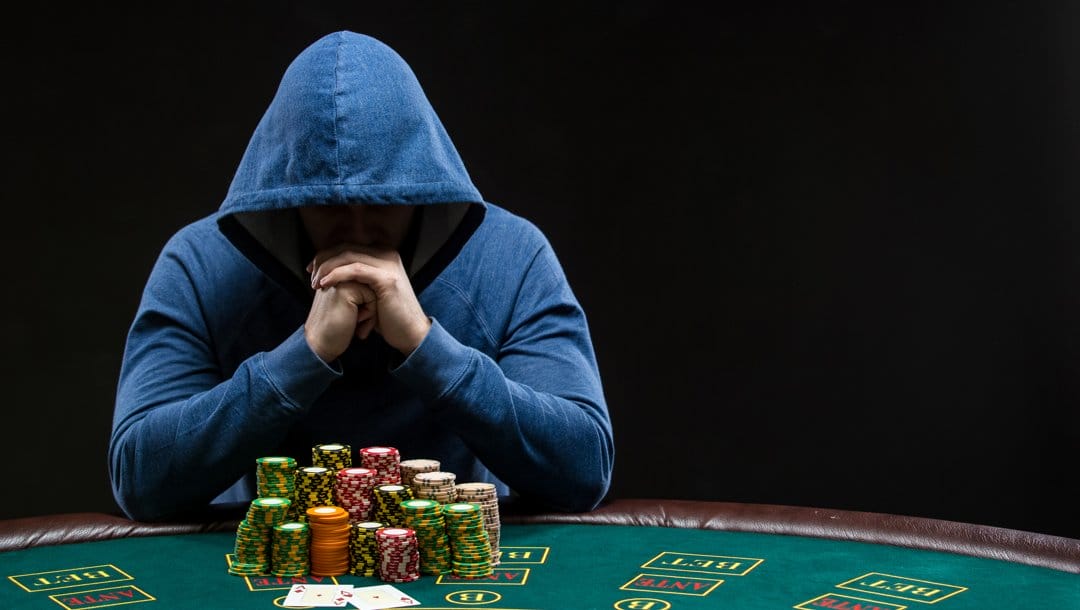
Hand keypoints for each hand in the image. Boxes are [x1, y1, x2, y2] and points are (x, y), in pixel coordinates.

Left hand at [308, 245, 431, 355]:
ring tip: (314, 282)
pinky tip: (324, 284)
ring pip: (348, 256)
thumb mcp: (370, 291)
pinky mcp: (386, 278)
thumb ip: (356, 278)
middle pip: (346, 247)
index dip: (326, 255)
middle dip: (323, 260)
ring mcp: (388, 264)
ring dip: (327, 268)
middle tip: (310, 275)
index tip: (311, 269)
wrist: (409, 333)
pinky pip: (355, 270)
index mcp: (383, 254)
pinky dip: (336, 275)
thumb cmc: (387, 316)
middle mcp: (387, 254)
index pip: (348, 246)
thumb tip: (331, 271)